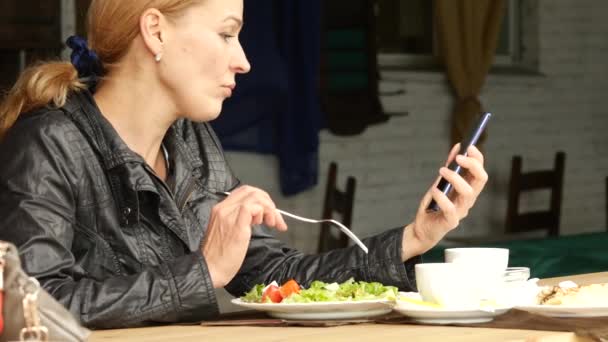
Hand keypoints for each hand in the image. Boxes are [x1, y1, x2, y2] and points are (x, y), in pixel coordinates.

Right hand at [201, 185, 287, 287]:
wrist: (209, 270)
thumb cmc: (219, 257)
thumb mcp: (228, 232)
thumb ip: (240, 220)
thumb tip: (258, 215)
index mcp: (220, 209)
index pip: (244, 192)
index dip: (260, 199)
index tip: (269, 212)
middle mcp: (223, 209)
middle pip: (250, 191)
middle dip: (267, 201)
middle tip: (274, 217)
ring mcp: (228, 215)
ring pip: (254, 197)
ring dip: (268, 208)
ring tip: (272, 223)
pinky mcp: (236, 225)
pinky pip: (253, 208)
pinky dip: (264, 213)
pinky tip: (266, 224)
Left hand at [402, 144, 487, 259]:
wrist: (422, 229)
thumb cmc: (433, 205)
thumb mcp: (440, 182)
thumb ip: (449, 167)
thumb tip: (457, 147)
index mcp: (468, 190)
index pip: (480, 172)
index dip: (478, 158)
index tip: (469, 147)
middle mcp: (468, 200)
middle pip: (480, 180)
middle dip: (472, 165)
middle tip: (458, 157)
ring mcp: (461, 211)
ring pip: (468, 192)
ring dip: (455, 178)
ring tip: (442, 171)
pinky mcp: (451, 221)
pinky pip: (451, 209)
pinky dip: (442, 197)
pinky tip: (434, 191)